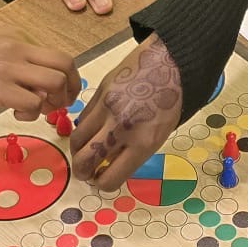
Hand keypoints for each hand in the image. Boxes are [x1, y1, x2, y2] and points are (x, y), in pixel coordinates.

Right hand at [0, 33, 78, 117]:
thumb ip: (11, 63)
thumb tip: (33, 87)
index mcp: (14, 36)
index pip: (57, 54)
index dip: (65, 78)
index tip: (57, 95)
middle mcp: (15, 46)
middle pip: (66, 64)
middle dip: (71, 89)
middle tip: (60, 107)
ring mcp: (7, 65)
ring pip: (55, 82)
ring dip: (54, 103)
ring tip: (35, 112)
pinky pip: (33, 102)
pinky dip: (32, 114)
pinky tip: (15, 116)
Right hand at [71, 36, 182, 188]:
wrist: (170, 62)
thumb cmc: (171, 101)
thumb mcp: (161, 134)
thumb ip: (136, 152)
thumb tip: (110, 165)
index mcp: (142, 143)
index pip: (110, 177)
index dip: (103, 184)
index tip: (101, 181)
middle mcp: (121, 128)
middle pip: (86, 161)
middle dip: (83, 173)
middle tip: (85, 174)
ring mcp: (106, 109)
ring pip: (76, 140)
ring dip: (77, 152)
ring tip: (83, 154)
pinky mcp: (98, 92)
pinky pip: (82, 119)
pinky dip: (83, 130)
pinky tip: (90, 132)